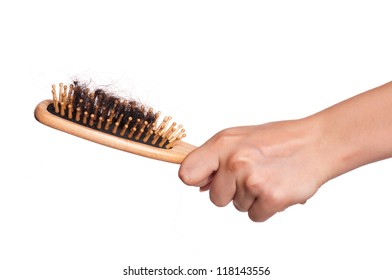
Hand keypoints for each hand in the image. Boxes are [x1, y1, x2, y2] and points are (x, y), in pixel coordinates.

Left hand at [178, 118, 328, 221]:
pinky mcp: (271, 199)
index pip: (188, 173)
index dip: (196, 180)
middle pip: (215, 198)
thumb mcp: (240, 138)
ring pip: (237, 207)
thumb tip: (198, 184)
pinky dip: (265, 208)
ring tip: (268, 176)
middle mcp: (235, 162)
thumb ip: (216, 158)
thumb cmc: (278, 140)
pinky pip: (255, 216)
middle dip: (231, 192)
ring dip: (251, 198)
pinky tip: (276, 187)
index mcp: (222, 144)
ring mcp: (253, 181)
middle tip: (252, 174)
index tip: (206, 181)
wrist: (316, 144)